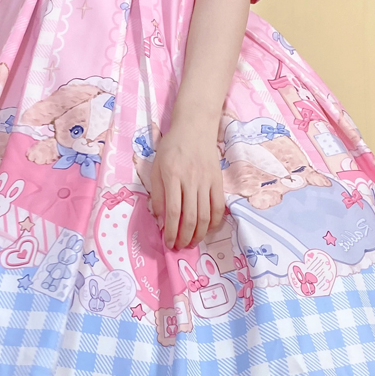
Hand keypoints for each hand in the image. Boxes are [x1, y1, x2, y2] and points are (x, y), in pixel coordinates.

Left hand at [149, 123, 225, 250]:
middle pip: (191, 217)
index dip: (170, 231)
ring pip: (206, 215)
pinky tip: (208, 229)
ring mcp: (206, 181)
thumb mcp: (156, 167)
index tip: (168, 242)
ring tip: (192, 242)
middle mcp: (190, 180)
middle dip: (185, 237)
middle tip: (180, 247)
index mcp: (172, 176)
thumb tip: (160, 220)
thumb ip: (158, 194)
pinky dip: (215, 222)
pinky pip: (218, 206)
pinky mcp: (218, 181)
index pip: (172, 211)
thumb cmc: (171, 148)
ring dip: (199, 234)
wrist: (194, 128)